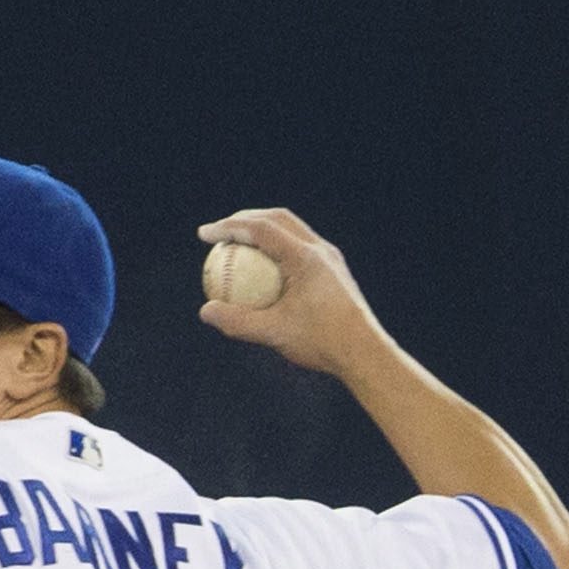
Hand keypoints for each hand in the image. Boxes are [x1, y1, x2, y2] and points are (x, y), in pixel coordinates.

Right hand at [197, 207, 397, 383]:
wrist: (363, 351)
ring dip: (262, 229)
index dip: (229, 227)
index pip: (262, 230)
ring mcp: (329, 258)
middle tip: (218, 231)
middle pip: (278, 219)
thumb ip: (237, 321)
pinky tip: (260, 268)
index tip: (205, 234)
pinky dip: (275, 249)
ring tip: (237, 243)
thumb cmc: (321, 342)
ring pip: (291, 230)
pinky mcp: (332, 270)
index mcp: (306, 258)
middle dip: (244, 218)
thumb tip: (205, 311)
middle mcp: (320, 250)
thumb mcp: (272, 334)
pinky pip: (298, 249)